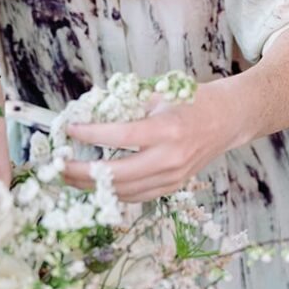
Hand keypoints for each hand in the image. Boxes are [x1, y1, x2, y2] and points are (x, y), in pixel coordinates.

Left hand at [61, 80, 242, 201]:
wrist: (229, 120)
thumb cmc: (194, 101)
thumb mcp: (160, 94)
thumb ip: (128, 103)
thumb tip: (91, 109)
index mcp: (167, 129)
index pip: (120, 136)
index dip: (91, 135)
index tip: (70, 130)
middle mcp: (170, 158)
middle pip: (118, 173)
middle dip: (83, 172)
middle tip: (59, 166)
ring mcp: (173, 177)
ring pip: (126, 190)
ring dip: (94, 186)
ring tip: (69, 178)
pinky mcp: (174, 187)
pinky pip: (138, 195)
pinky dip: (114, 191)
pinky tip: (96, 184)